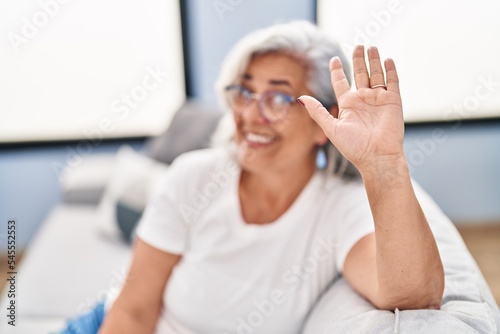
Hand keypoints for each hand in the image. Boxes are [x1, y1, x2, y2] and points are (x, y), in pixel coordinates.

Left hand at [299, 45, 404, 172]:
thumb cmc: (353, 147)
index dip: (337, 71)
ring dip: (374, 61)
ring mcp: (378, 99)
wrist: (377, 157)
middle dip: (359, 60)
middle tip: (358, 45)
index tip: (334, 59)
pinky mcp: (393, 101)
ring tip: (371, 46)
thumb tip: (300, 98)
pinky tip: (387, 59)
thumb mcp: (331, 128)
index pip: (341, 82)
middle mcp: (363, 100)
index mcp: (348, 105)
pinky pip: (392, 82)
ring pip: (376, 75)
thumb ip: (317, 111)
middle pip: (360, 74)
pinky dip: (390, 70)